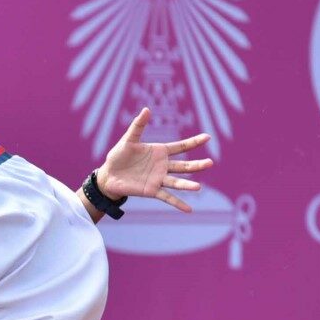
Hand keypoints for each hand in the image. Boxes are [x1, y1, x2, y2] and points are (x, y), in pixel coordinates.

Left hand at [96, 108, 213, 212]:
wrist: (108, 176)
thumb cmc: (118, 156)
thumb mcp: (128, 139)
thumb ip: (138, 126)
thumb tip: (147, 109)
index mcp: (159, 152)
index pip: (180, 146)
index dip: (193, 142)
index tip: (208, 137)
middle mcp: (162, 166)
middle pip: (184, 166)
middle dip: (197, 165)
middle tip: (210, 163)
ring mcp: (158, 179)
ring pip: (177, 182)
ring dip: (187, 185)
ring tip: (198, 187)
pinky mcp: (152, 190)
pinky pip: (167, 197)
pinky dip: (177, 203)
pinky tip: (189, 210)